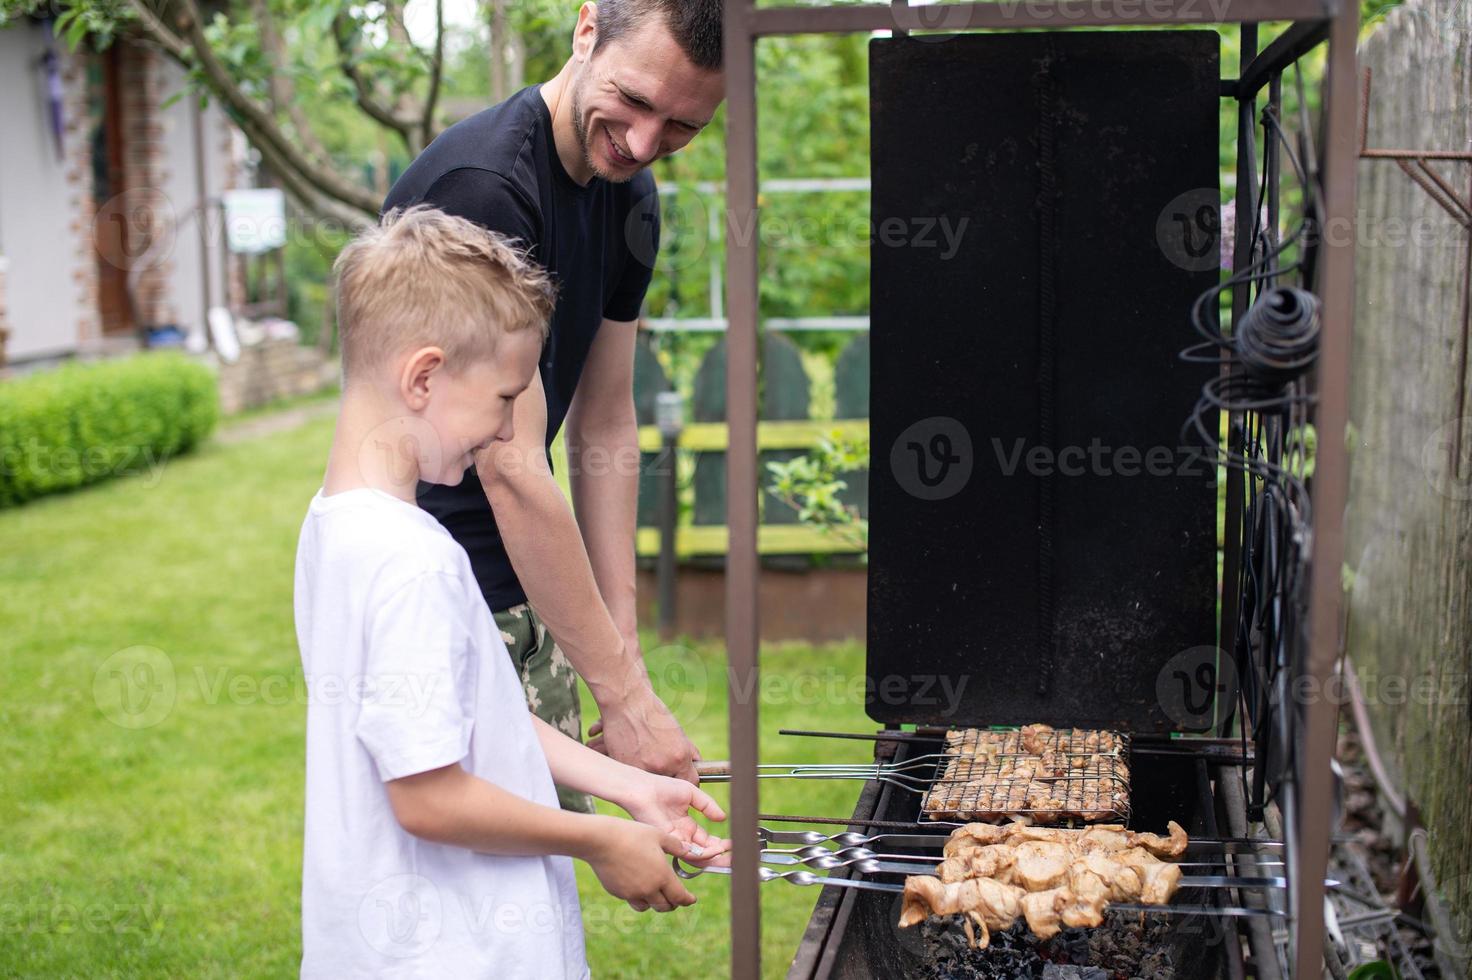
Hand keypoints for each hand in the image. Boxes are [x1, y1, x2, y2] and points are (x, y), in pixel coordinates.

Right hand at [585, 816, 698, 912]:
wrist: (601, 840)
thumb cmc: (632, 834)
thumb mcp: (659, 836)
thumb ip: (677, 847)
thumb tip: (690, 851)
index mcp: (662, 876)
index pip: (679, 897)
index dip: (688, 900)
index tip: (692, 900)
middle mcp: (648, 889)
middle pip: (664, 906)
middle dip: (672, 904)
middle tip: (675, 898)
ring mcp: (631, 893)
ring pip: (647, 907)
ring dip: (654, 903)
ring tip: (656, 894)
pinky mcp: (617, 892)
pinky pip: (631, 899)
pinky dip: (638, 896)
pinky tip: (637, 884)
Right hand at [587, 685, 701, 782]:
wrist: (627, 702)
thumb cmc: (654, 713)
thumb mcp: (677, 731)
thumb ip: (687, 751)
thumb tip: (696, 764)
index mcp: (679, 757)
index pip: (690, 783)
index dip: (687, 782)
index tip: (682, 781)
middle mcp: (662, 766)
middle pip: (669, 785)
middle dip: (667, 778)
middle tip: (661, 767)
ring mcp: (642, 769)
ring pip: (650, 782)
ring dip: (648, 774)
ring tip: (644, 758)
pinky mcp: (624, 767)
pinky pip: (633, 775)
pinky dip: (632, 768)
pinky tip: (631, 755)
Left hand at [620, 772, 730, 868]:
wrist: (643, 788)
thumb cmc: (662, 787)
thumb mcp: (692, 794)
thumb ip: (708, 805)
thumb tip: (723, 818)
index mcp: (686, 825)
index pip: (705, 841)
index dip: (719, 844)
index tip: (731, 843)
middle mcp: (681, 835)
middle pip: (703, 852)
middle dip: (719, 855)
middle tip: (733, 856)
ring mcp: (675, 840)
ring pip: (697, 855)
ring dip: (714, 856)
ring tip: (727, 853)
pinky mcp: (669, 842)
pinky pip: (688, 852)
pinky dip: (703, 853)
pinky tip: (714, 849)